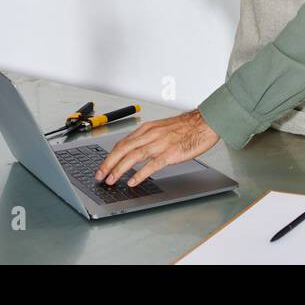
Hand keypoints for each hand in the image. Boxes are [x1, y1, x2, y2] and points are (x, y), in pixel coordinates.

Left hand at [94, 110, 219, 187]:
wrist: (204, 123)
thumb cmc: (186, 127)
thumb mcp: (162, 128)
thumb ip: (148, 138)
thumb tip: (135, 149)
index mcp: (147, 128)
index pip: (122, 142)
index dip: (110, 156)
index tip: (103, 166)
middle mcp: (150, 135)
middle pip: (123, 149)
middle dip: (108, 163)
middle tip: (99, 176)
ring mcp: (160, 144)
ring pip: (133, 156)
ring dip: (119, 169)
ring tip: (111, 180)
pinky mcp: (170, 153)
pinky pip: (152, 165)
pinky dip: (140, 173)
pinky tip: (133, 181)